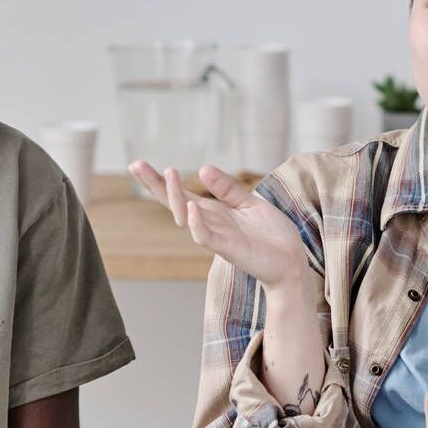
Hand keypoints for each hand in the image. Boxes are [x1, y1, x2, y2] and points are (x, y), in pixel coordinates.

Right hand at [129, 161, 313, 292]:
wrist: (292, 262)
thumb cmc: (271, 236)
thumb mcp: (249, 203)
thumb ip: (227, 188)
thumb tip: (202, 168)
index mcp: (213, 212)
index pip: (180, 194)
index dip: (159, 181)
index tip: (137, 165)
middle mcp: (209, 223)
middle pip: (174, 203)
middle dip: (155, 186)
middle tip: (136, 166)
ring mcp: (216, 236)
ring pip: (186, 216)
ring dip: (175, 196)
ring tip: (169, 173)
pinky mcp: (228, 248)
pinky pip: (206, 237)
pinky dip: (197, 224)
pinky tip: (193, 207)